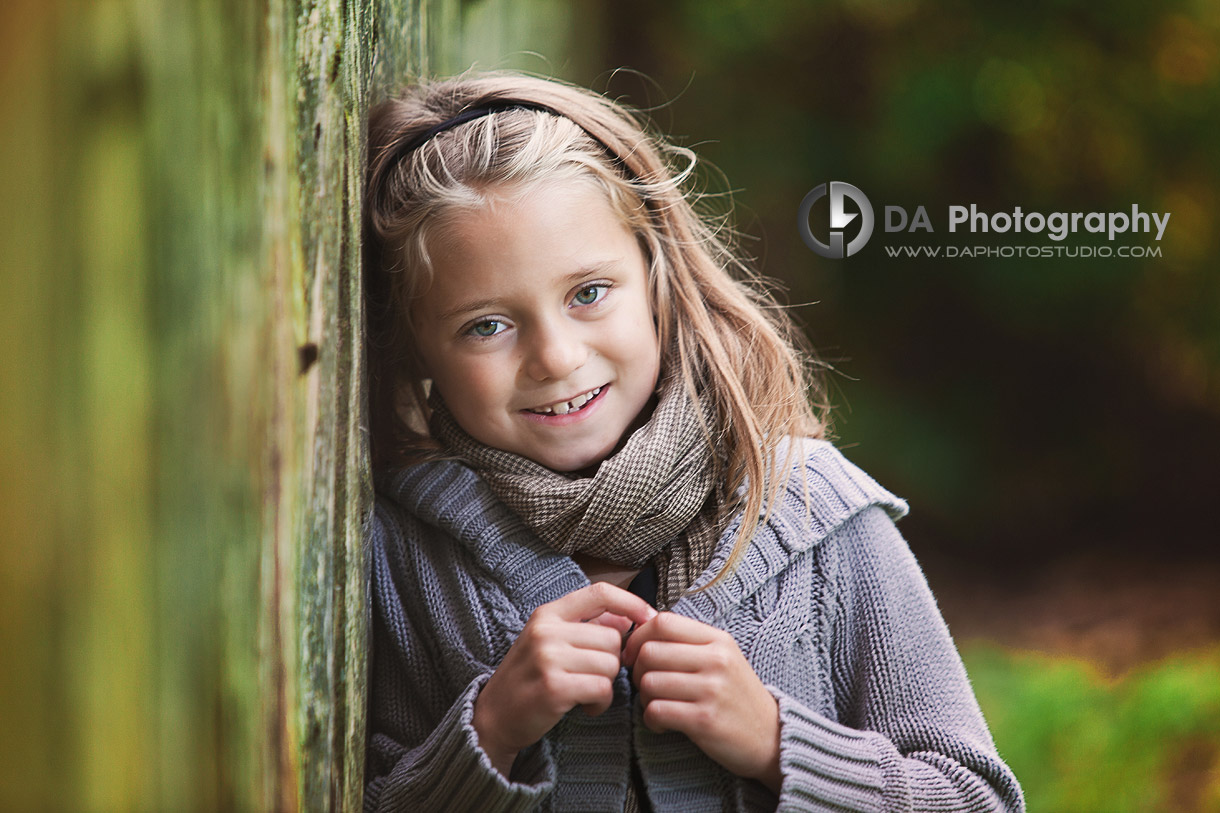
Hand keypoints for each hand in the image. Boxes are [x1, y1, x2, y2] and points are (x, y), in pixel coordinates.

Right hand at [471, 582, 656, 775]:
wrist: (494, 717)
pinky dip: (601, 703)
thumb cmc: (530, 677)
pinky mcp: (553, 687)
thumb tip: (628, 615)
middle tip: (592, 677)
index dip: (631, 603)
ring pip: (610, 664)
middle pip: (612, 638)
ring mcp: (548, 658)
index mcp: (548, 613)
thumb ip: (587, 625)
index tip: (648, 619)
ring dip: (606, 685)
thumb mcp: (550, 641)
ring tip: (586, 693)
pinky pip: (602, 689)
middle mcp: (546, 630)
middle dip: (612, 662)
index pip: (600, 592)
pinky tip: (585, 707)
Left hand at [623, 613, 781, 792]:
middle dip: (638, 670)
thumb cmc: (736, 696)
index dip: (638, 637)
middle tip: (647, 685)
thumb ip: (688, 643)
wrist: (771, 737)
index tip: (634, 654)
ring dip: (644, 698)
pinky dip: (652, 719)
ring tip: (657, 705)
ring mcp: (712, 690)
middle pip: (650, 652)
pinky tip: (663, 723)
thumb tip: (641, 631)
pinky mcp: (705, 720)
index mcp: (718, 640)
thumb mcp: (722, 658)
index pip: (663, 622)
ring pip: (649, 682)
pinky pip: (656, 711)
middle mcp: (716, 660)